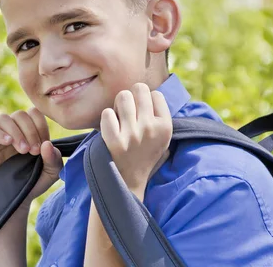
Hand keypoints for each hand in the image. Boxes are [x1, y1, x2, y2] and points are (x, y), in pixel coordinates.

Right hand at [0, 107, 62, 204]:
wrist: (11, 202)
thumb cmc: (29, 184)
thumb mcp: (49, 174)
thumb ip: (54, 159)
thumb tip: (48, 144)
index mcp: (27, 131)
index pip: (34, 113)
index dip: (41, 126)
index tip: (43, 146)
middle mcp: (10, 130)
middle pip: (20, 114)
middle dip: (30, 131)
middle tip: (33, 151)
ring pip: (3, 118)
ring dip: (16, 132)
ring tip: (23, 150)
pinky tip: (7, 142)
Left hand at [100, 83, 171, 197]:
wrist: (128, 182)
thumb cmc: (144, 156)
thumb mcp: (163, 140)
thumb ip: (160, 117)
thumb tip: (152, 91)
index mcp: (165, 127)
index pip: (156, 94)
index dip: (147, 100)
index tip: (143, 112)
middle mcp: (151, 128)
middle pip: (139, 89)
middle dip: (132, 97)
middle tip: (128, 112)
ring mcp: (132, 134)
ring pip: (122, 97)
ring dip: (118, 105)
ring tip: (119, 119)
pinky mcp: (114, 141)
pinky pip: (107, 113)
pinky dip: (106, 118)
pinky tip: (110, 128)